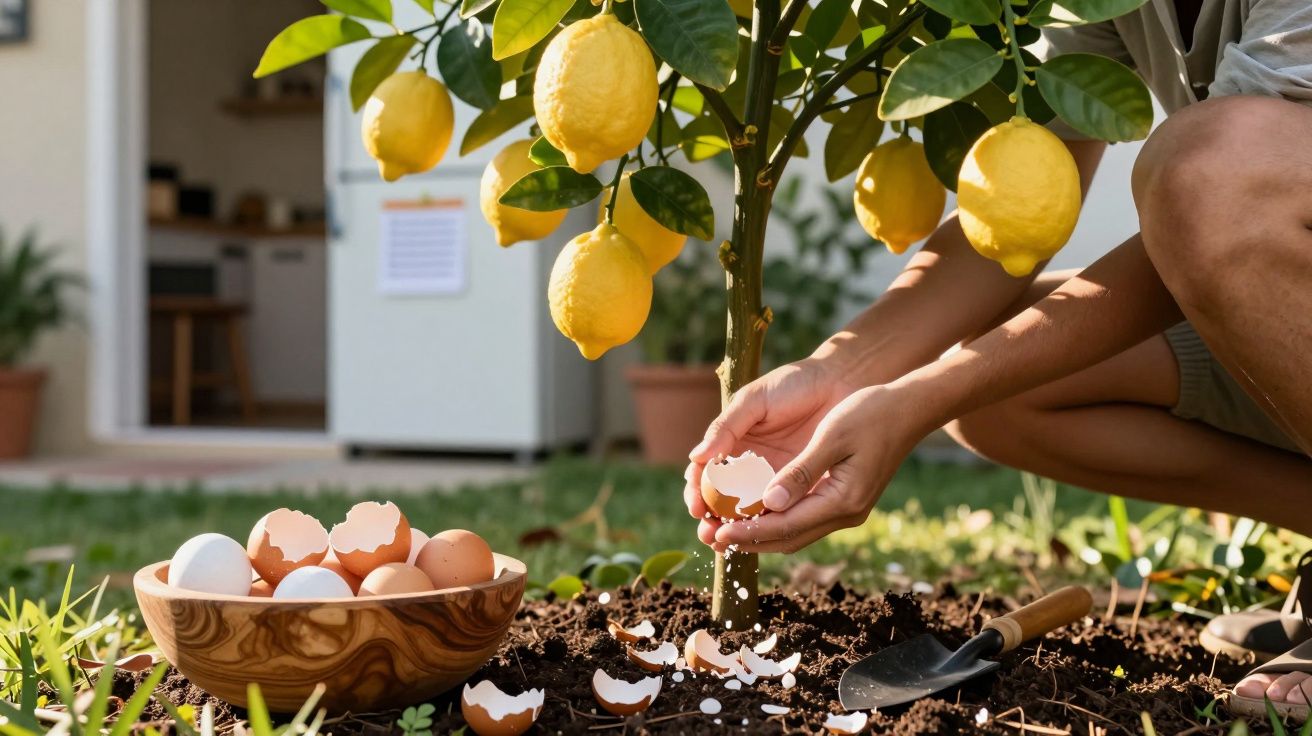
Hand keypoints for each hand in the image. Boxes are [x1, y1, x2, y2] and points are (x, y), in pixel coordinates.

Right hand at [684, 358, 858, 546]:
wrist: (840, 382)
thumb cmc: (793, 384)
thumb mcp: (754, 401)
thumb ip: (726, 427)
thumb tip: (695, 457)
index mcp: (731, 444)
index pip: (704, 475)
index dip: (696, 493)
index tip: (696, 507)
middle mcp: (748, 466)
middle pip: (721, 501)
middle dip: (710, 521)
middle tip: (708, 534)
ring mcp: (773, 479)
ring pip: (748, 513)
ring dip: (735, 530)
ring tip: (725, 542)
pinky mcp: (799, 488)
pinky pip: (780, 512)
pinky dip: (768, 525)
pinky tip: (759, 536)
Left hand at [710, 385, 935, 552]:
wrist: (909, 408)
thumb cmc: (870, 413)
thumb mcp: (832, 437)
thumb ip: (801, 472)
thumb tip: (770, 502)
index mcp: (844, 500)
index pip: (787, 526)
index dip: (750, 532)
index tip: (718, 533)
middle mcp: (847, 513)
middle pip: (789, 539)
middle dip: (749, 541)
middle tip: (712, 539)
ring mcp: (848, 509)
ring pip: (796, 533)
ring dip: (761, 535)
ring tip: (725, 531)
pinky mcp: (845, 500)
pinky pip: (805, 520)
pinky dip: (777, 521)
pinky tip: (755, 513)